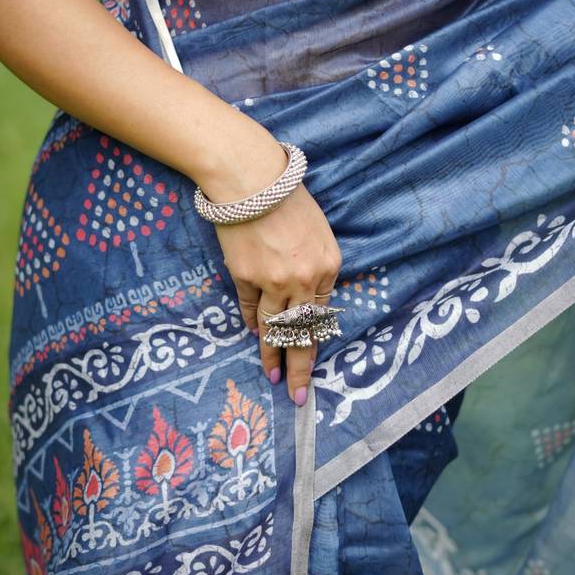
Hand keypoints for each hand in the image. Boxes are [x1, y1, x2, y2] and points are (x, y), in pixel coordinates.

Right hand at [202, 139, 341, 405]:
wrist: (250, 178)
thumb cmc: (286, 196)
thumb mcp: (316, 230)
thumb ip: (314, 265)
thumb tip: (303, 298)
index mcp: (328, 265)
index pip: (322, 316)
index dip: (316, 343)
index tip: (312, 365)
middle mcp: (304, 280)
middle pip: (302, 333)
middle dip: (300, 368)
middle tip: (297, 396)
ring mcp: (273, 282)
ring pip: (275, 329)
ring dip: (273, 355)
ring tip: (273, 377)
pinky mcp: (246, 278)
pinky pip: (251, 310)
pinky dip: (253, 325)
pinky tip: (257, 339)